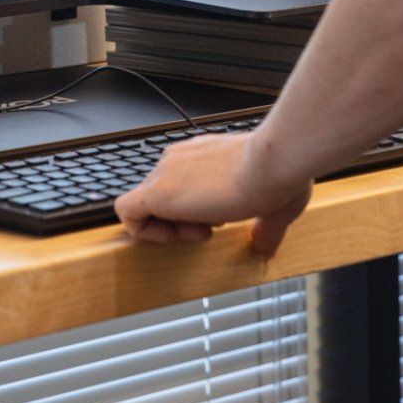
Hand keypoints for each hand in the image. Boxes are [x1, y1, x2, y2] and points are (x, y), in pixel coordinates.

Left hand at [114, 133, 311, 256]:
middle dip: (184, 222)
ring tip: (201, 231)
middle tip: (211, 229)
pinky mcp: (156, 191)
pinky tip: (175, 236)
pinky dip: (144, 231)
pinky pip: (126, 212)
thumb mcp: (273, 207)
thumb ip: (264, 228)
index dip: (196, 211)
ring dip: (169, 228)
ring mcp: (166, 172)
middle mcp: (180, 160)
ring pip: (145, 205)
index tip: (219, 220)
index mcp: (202, 156)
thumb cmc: (277, 176)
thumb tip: (266, 246)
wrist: (271, 165)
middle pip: (161, 198)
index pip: (181, 186)